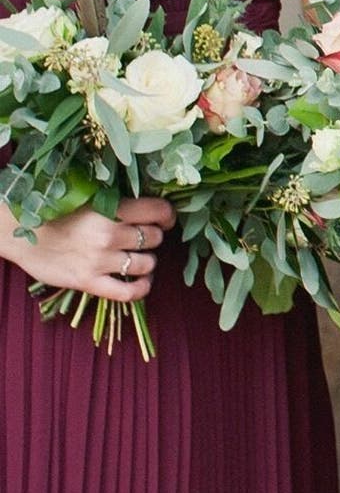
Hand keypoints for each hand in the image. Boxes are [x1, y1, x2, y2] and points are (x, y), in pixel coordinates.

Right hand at [0, 197, 172, 298]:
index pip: (159, 211)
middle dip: (153, 238)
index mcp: (110, 209)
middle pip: (154, 238)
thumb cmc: (54, 213)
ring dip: (147, 262)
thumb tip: (149, 210)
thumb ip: (117, 206)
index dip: (167, 217)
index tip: (164, 221)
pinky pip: (128, 292)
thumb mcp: (89, 200)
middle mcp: (108, 234)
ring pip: (146, 264)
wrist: (18, 232)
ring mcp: (99, 260)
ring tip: (137, 259)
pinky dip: (141, 289)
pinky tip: (141, 283)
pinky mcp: (88, 282)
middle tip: (142, 239)